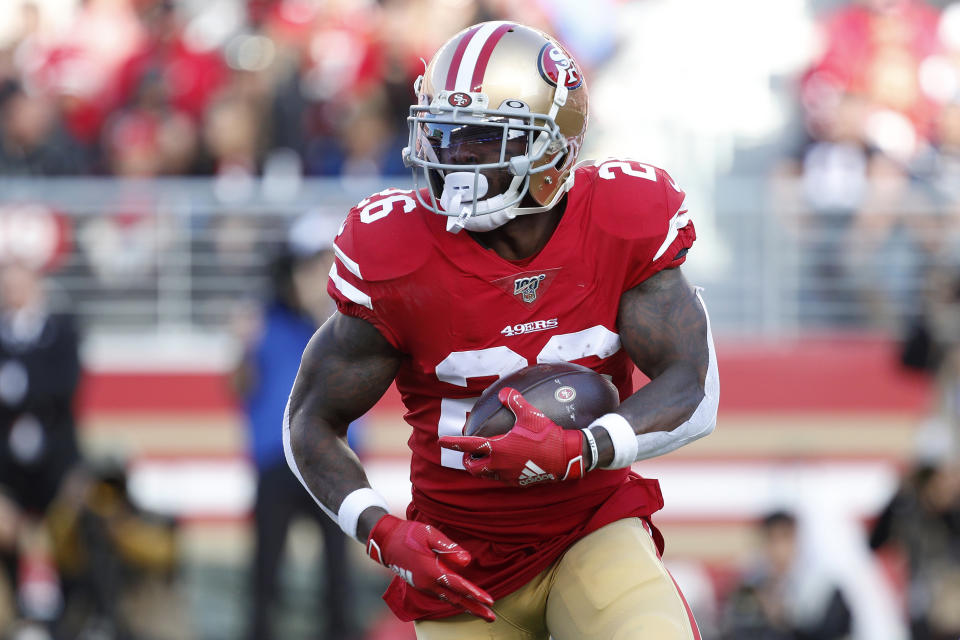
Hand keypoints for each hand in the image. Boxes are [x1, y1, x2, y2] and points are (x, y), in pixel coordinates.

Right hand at [367, 514, 494, 621]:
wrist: (386, 541)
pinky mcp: (422, 585)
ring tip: (482, 612)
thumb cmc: (409, 534)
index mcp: (431, 571)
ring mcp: (424, 586)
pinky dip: (455, 600)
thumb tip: (467, 561)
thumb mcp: (430, 534)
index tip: (489, 601)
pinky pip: (442, 596)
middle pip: (456, 599)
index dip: (475, 593)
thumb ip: (449, 548)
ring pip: (449, 600)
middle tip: (491, 617)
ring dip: (466, 606)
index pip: (458, 585)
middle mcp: (428, 583)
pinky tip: (463, 602)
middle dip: (475, 609)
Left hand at [439, 388, 585, 486]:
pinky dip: (496, 472)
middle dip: (467, 461)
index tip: (442, 441)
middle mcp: (499, 465)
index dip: (453, 443)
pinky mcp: (519, 482)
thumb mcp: (530, 414)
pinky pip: (501, 479)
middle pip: (473, 468)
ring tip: (483, 459)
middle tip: (468, 453)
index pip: (469, 445)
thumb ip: (514, 402)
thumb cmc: (546, 435)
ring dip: (481, 468)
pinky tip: (504, 464)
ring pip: (486, 476)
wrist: (565, 457)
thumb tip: (504, 392)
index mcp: (498, 448)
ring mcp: (508, 475)